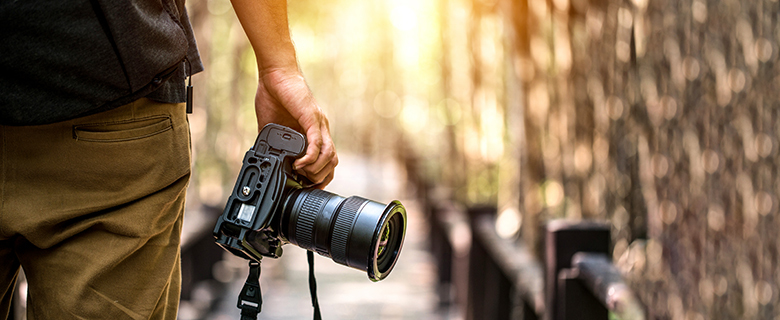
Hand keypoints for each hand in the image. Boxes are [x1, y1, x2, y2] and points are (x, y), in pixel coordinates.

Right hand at [254, 67, 337, 187]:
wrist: (275, 74)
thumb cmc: (274, 94)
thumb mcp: (273, 127)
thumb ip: (274, 143)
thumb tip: (266, 160)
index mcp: (313, 132)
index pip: (326, 160)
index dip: (319, 176)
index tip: (306, 186)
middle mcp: (320, 129)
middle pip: (332, 162)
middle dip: (320, 178)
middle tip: (304, 184)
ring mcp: (318, 124)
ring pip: (329, 155)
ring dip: (316, 170)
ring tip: (301, 174)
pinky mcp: (312, 118)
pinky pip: (317, 143)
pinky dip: (310, 158)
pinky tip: (300, 164)